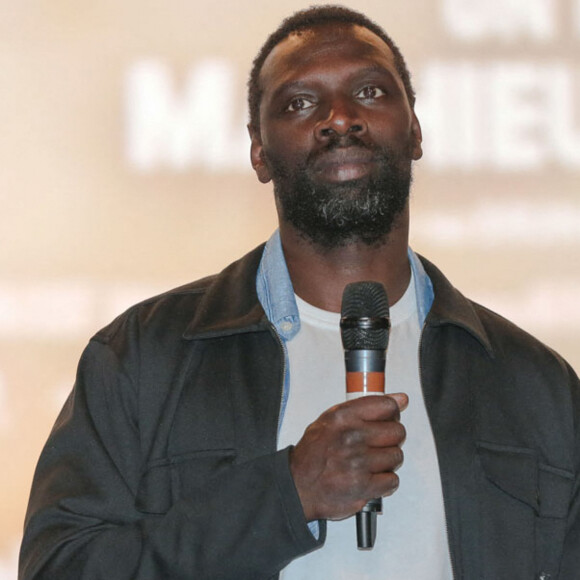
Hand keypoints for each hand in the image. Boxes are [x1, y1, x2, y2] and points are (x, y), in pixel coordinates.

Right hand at [289, 393, 407, 521]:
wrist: (298, 486)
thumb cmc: (314, 453)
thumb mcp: (332, 419)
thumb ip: (367, 407)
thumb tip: (401, 399)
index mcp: (343, 416)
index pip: (387, 406)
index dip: (392, 414)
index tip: (388, 419)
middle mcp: (351, 437)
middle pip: (397, 431)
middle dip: (391, 439)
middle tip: (378, 444)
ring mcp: (358, 462)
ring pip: (396, 456)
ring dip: (387, 462)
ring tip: (370, 463)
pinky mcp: (363, 486)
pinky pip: (393, 480)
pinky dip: (385, 482)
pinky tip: (371, 478)